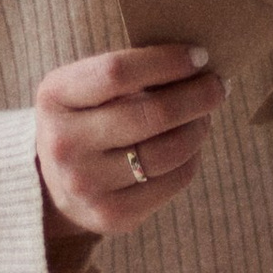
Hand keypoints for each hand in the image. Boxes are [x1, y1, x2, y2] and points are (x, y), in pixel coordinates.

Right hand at [35, 45, 224, 240]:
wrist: (53, 180)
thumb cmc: (86, 117)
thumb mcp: (87, 85)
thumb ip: (132, 72)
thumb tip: (199, 63)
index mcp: (55, 97)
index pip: (117, 72)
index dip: (166, 62)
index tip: (200, 56)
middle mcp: (63, 144)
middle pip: (151, 114)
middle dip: (198, 96)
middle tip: (218, 85)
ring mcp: (84, 185)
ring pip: (169, 151)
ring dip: (199, 127)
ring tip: (204, 115)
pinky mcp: (111, 215)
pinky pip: (174, 180)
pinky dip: (192, 157)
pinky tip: (189, 144)